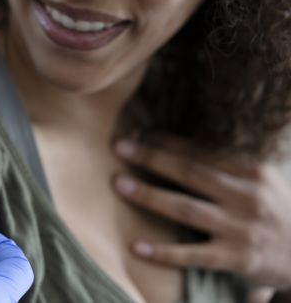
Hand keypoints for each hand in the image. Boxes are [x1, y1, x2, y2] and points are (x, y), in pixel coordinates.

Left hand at [111, 136, 290, 291]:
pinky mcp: (237, 259)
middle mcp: (247, 196)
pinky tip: (136, 247)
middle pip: (190, 172)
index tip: (136, 132)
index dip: (165, 141)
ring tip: (119, 184)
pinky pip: (193, 255)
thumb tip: (170, 144)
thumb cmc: (273, 210)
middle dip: (152, 158)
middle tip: (119, 146)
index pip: (200, 151)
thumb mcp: (257, 180)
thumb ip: (222, 165)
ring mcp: (241, 229)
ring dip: (150, 196)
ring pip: (187, 209)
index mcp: (250, 171)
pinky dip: (163, 252)